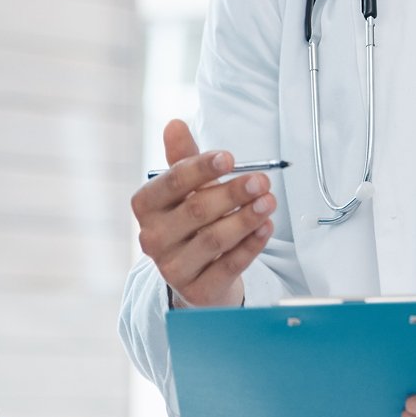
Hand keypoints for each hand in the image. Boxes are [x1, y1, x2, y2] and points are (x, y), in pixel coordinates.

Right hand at [131, 120, 274, 308]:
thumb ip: (184, 158)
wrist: (198, 273)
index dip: (201, 168)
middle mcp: (152, 238)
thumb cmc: (193, 222)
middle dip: (233, 193)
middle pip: (196, 210)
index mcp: (146, 206)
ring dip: (246, 218)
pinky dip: (250, 246)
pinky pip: (228, 266)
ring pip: (213, 240)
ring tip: (269, 202)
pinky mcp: (196, 291)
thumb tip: (174, 124)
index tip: (230, 158)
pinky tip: (265, 228)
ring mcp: (172, 268)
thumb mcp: (188, 189)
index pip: (173, 182)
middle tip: (262, 181)